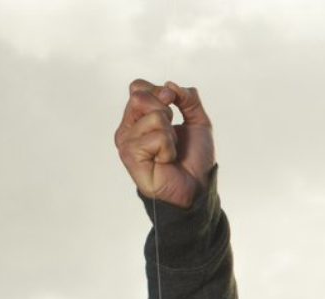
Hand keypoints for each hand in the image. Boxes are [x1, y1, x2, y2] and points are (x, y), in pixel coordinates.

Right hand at [115, 79, 214, 208]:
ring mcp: (126, 142)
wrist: (197, 187)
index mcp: (139, 117)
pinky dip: (169, 149)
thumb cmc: (194, 159)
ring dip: (171, 136)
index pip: (138, 87)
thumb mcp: (198, 121)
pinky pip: (157, 137)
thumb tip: (170, 86)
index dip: (160, 92)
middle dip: (166, 112)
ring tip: (169, 153)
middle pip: (140, 97)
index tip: (172, 107)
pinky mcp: (130, 156)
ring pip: (154, 117)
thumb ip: (188, 98)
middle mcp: (128, 128)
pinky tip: (165, 162)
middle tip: (172, 136)